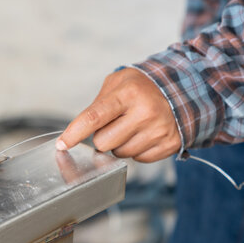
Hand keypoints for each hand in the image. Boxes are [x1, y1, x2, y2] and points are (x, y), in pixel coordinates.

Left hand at [56, 68, 180, 161]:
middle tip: (115, 123)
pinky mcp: (169, 145)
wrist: (181, 89)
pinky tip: (144, 134)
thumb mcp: (117, 83)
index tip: (62, 144)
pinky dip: (136, 149)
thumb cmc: (141, 87)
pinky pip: (138, 159)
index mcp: (128, 93)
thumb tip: (79, 131)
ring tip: (132, 126)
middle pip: (103, 142)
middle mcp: (145, 112)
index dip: (74, 133)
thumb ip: (97, 104)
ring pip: (119, 154)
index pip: (94, 118)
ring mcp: (159, 130)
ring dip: (120, 144)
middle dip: (102, 136)